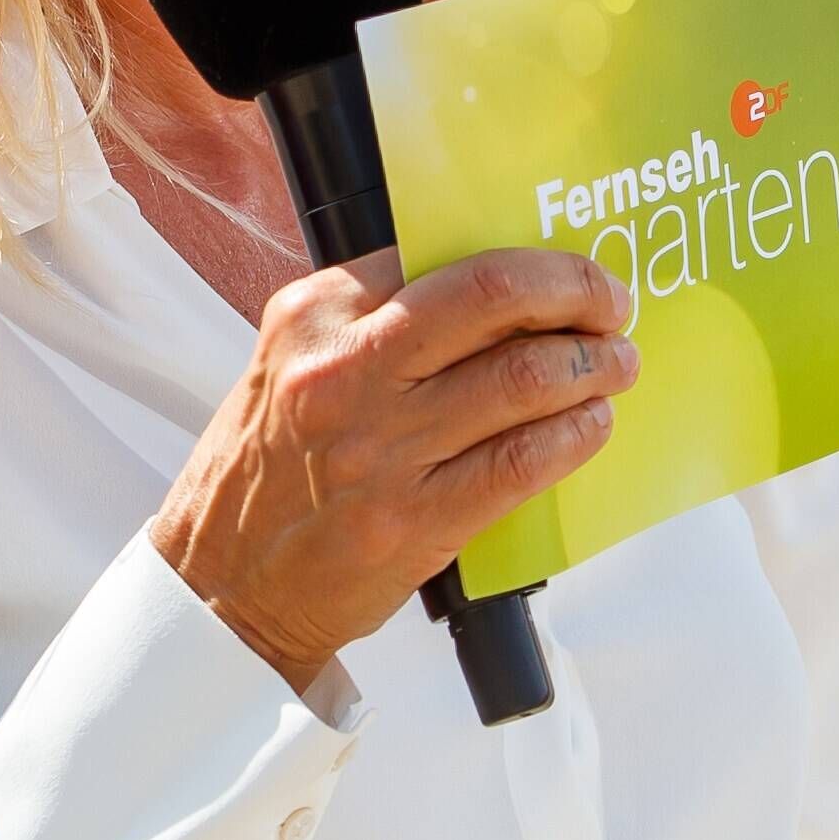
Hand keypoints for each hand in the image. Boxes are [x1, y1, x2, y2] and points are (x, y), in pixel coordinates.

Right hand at [152, 247, 636, 693]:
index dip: (523, 259)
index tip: (562, 272)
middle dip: (575, 291)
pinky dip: (575, 435)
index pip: (439, 253)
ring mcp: (383, 446)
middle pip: (493, 297)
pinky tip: (591, 425)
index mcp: (311, 316)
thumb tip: (490, 299)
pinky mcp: (417, 518)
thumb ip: (367, 324)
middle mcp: (345, 370)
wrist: (222, 586)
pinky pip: (522, 460)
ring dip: (592, 365)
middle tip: (611, 304)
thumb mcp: (287, 366)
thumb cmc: (264, 474)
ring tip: (616, 366)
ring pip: (523, 377)